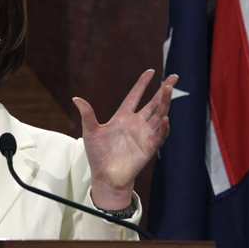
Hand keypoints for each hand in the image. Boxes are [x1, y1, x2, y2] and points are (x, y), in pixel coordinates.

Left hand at [73, 69, 177, 209]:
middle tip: (173, 76)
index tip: (150, 72)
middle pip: (153, 103)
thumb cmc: (98, 155)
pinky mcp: (149, 147)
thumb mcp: (90, 131)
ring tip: (168, 89)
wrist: (106, 176)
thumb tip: (76, 98)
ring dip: (165, 102)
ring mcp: (144, 134)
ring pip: (158, 114)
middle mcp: (136, 123)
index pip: (135, 96)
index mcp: (122, 117)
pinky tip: (164, 117)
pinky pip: (159, 134)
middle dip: (163, 90)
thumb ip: (87, 114)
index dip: (142, 84)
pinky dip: (162, 126)